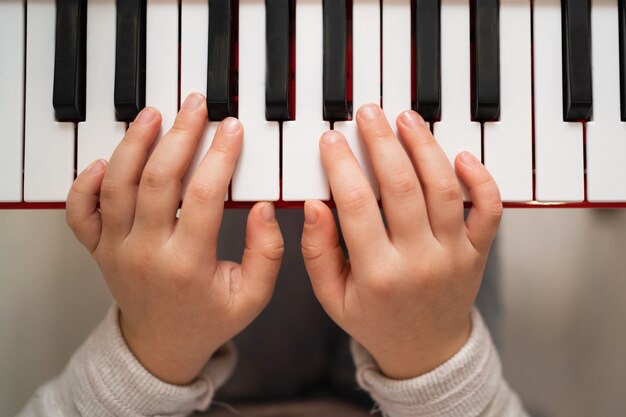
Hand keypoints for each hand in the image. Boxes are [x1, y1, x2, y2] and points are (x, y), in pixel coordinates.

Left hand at [66, 94, 283, 384]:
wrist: (163, 345)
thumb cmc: (208, 318)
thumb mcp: (252, 296)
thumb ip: (266, 253)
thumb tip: (263, 208)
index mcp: (187, 265)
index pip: (204, 197)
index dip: (220, 157)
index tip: (232, 129)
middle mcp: (146, 253)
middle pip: (157, 181)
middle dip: (179, 135)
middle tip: (195, 106)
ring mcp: (116, 250)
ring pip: (117, 186)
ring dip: (134, 145)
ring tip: (153, 115)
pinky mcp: (99, 249)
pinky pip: (81, 212)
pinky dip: (85, 182)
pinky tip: (106, 159)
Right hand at [301, 104, 501, 379]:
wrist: (425, 349)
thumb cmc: (375, 319)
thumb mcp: (332, 296)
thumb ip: (317, 251)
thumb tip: (315, 203)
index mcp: (377, 274)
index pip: (356, 204)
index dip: (342, 164)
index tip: (331, 139)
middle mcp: (419, 261)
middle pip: (402, 186)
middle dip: (382, 141)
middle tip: (368, 113)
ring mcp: (453, 255)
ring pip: (444, 188)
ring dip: (425, 147)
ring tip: (406, 119)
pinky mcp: (477, 251)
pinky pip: (489, 209)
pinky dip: (480, 178)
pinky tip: (460, 154)